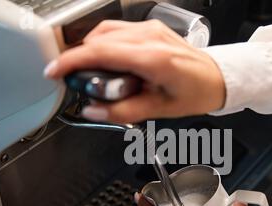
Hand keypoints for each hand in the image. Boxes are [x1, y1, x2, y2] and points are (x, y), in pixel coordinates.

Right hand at [44, 20, 224, 123]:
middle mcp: (150, 37)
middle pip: (98, 39)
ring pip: (105, 31)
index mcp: (153, 58)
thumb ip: (122, 111)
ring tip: (97, 75)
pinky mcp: (151, 28)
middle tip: (80, 82)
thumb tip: (92, 109)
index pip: (100, 52)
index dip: (71, 61)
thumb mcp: (159, 109)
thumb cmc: (196, 93)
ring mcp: (151, 29)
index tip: (54, 70)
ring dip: (92, 51)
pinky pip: (117, 30)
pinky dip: (105, 45)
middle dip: (80, 59)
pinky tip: (110, 62)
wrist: (217, 77)